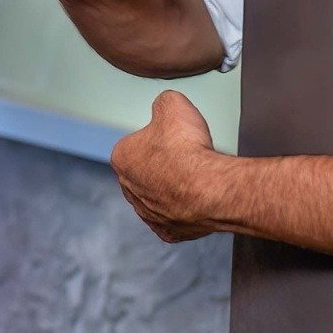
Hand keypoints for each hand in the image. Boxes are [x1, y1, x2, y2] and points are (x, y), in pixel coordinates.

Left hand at [108, 91, 225, 242]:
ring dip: (173, 188)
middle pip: (145, 172)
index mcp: (122, 157)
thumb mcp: (173, 105)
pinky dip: (185, 211)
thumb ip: (163, 102)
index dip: (157, 137)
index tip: (173, 137)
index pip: (135, 143)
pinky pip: (174, 219)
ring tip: (196, 177)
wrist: (210, 188)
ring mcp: (148, 213)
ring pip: (158, 197)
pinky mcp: (168, 231)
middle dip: (163, 165)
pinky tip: (197, 200)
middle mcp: (129, 188)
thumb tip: (166, 103)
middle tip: (186, 156)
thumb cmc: (188, 150)